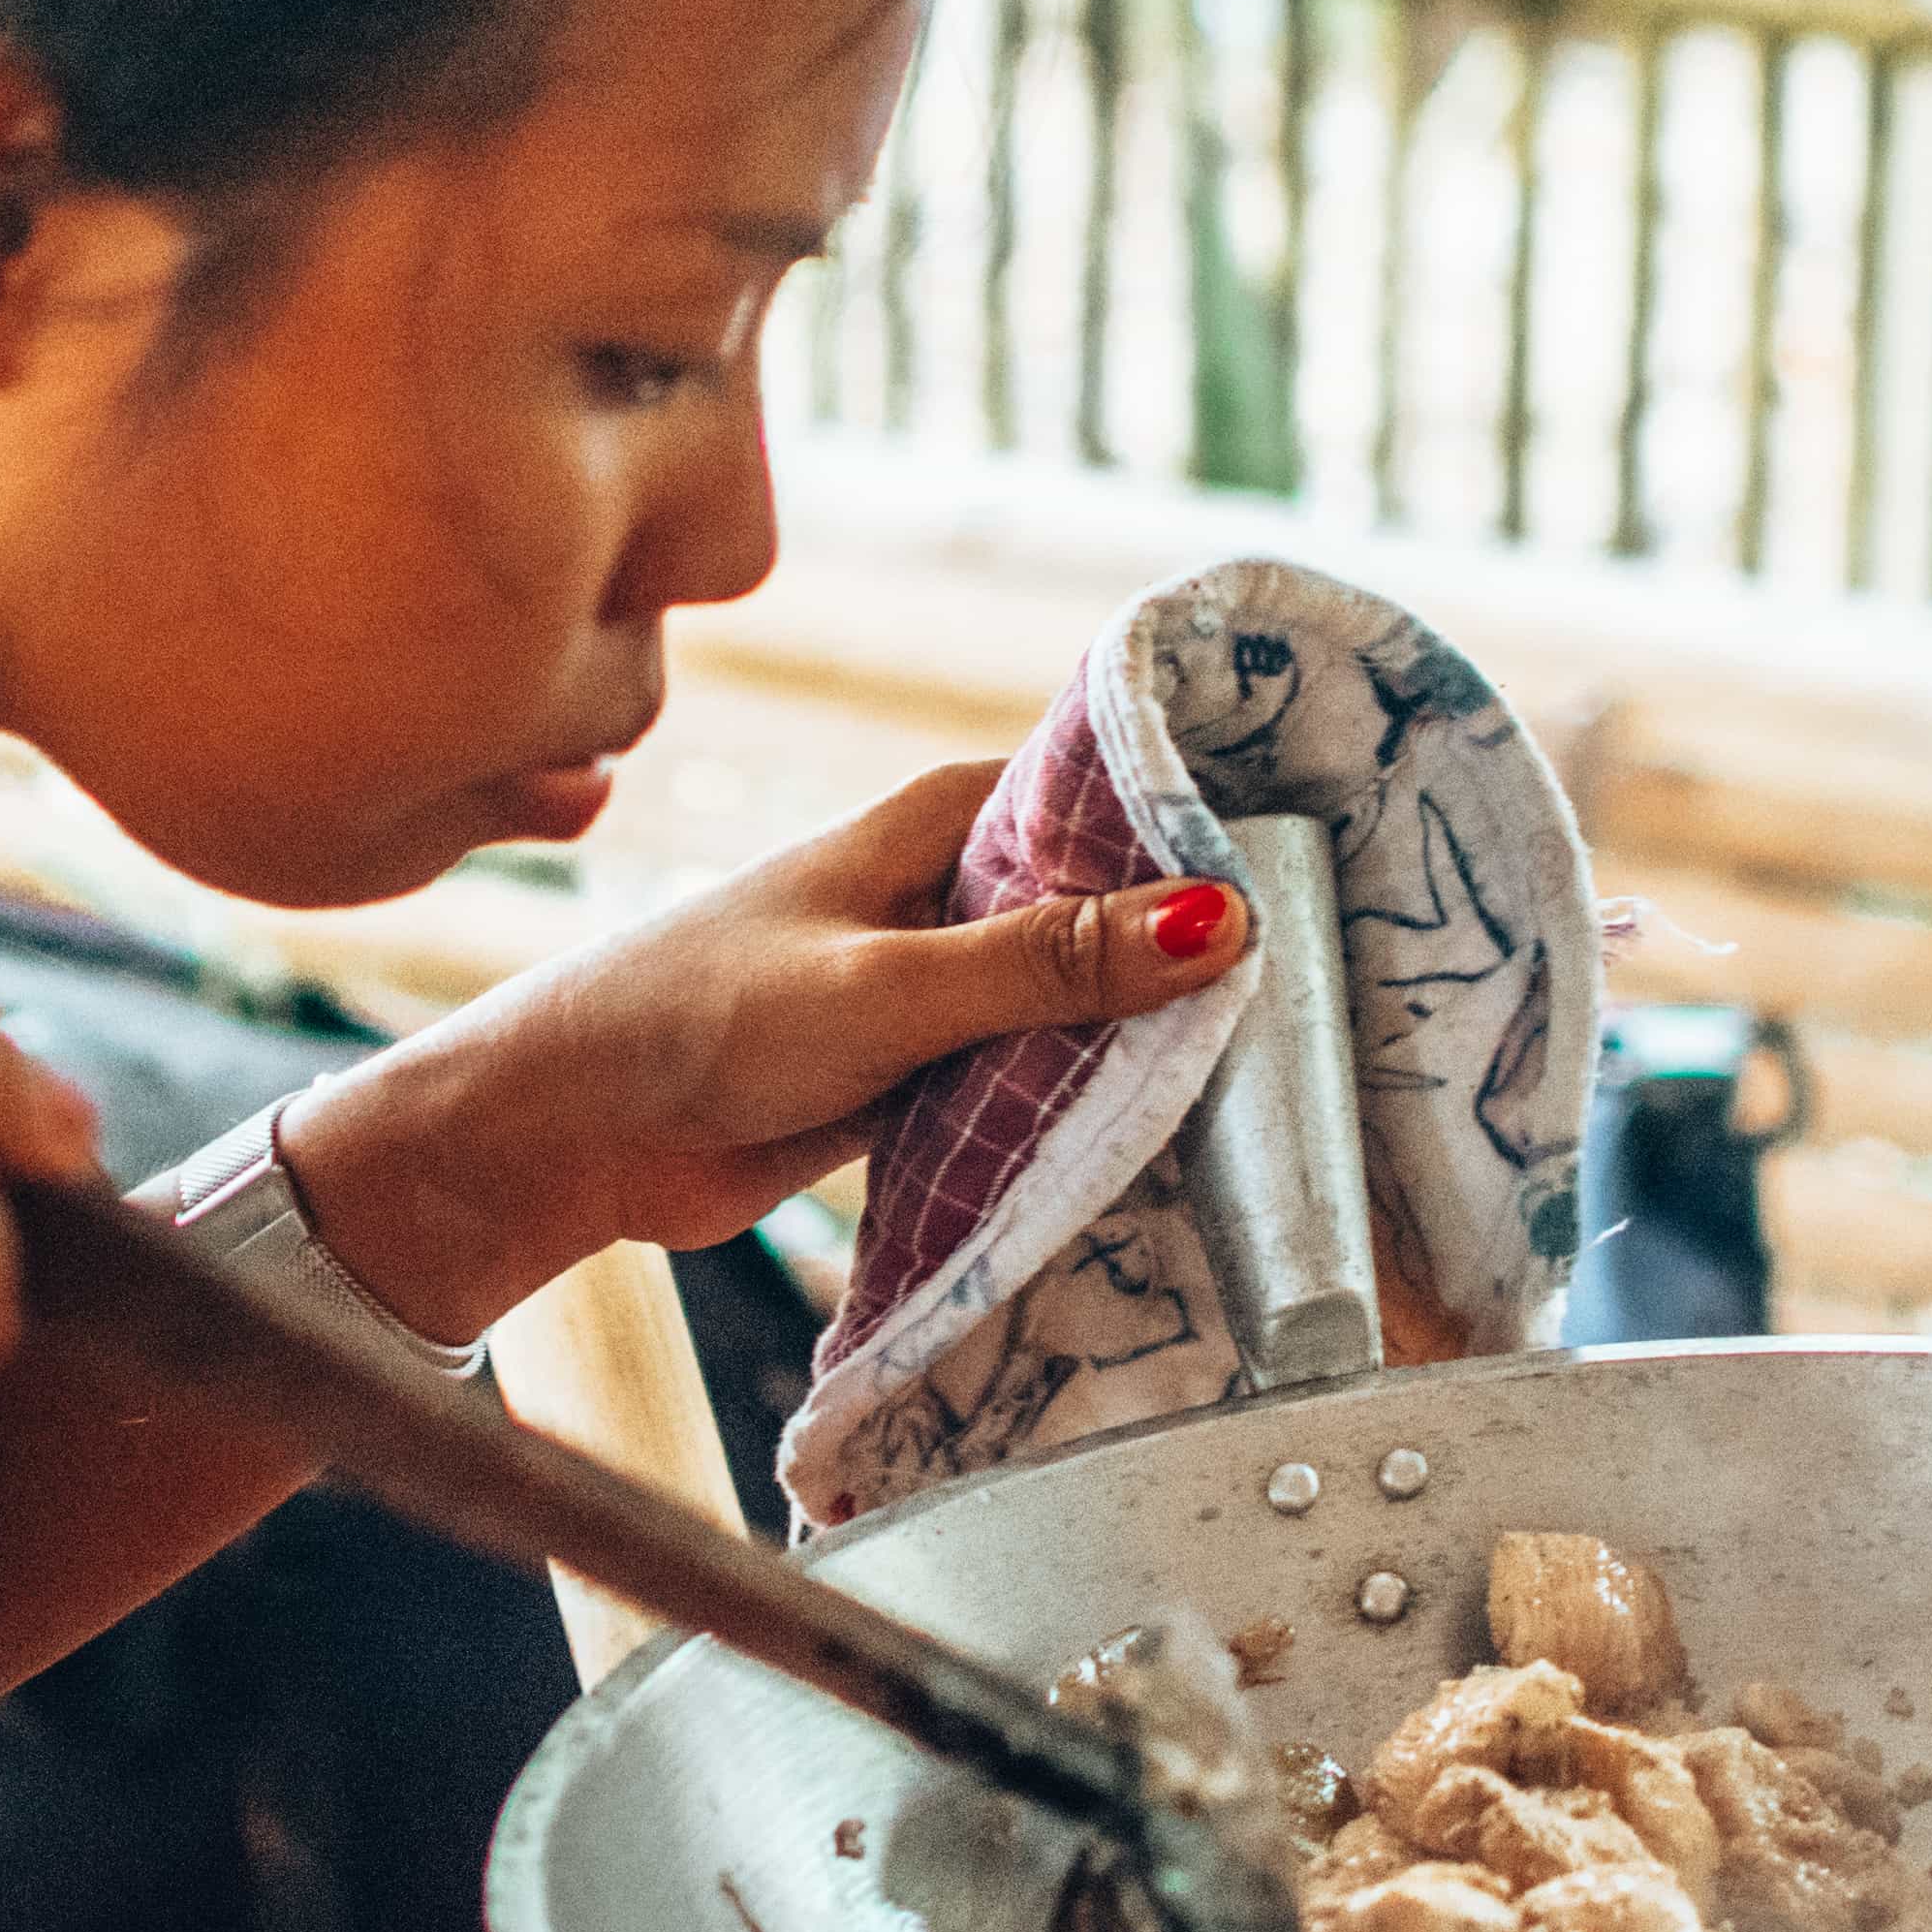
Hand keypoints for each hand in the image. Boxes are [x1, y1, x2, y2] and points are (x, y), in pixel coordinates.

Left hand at [281, 759, 1249, 1326]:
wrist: (575, 1135)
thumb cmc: (703, 1019)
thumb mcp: (891, 988)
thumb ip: (1048, 965)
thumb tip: (1223, 923)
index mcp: (941, 819)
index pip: (1112, 794)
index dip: (1215, 823)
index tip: (1339, 853)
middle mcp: (952, 887)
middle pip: (1115, 907)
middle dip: (1207, 947)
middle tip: (1356, 987)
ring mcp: (946, 984)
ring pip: (1087, 1003)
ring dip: (1159, 1039)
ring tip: (1305, 1069)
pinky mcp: (931, 1074)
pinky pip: (1044, 1080)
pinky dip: (1099, 1104)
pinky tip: (1195, 1137)